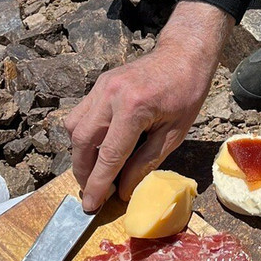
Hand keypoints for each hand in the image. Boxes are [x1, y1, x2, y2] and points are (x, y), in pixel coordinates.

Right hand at [65, 1, 233, 210]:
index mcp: (134, 108)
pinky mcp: (99, 83)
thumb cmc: (186, 93)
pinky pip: (81, 113)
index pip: (108, 156)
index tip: (90, 206)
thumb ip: (145, 163)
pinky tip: (100, 145)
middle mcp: (111, 95)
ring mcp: (101, 86)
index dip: (97, 185)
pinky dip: (84, 134)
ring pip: (74, 127)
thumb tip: (122, 190)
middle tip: (92, 192)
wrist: (183, 54)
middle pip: (83, 142)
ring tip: (95, 170)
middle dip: (83, 172)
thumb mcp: (174, 134)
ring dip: (80, 153)